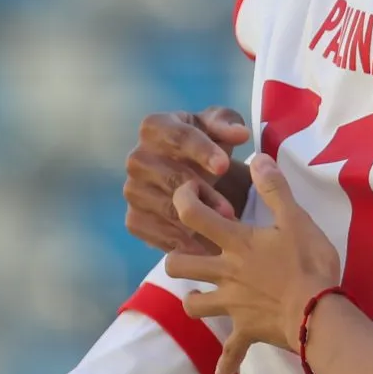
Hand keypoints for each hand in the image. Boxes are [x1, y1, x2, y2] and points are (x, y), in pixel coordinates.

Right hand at [125, 108, 252, 254]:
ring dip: (194, 223)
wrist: (197, 177)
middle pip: (168, 177)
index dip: (201, 151)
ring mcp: (133, 190)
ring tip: (222, 233)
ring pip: (162, 208)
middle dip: (201, 194)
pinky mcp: (134, 218)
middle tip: (228, 210)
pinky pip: (154, 233)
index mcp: (156, 127)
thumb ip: (228, 125)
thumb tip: (239, 133)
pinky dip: (179, 242)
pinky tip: (205, 248)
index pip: (176, 137)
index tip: (223, 166)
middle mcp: (137, 158)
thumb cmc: (210, 146)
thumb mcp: (221, 129)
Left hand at [166, 157, 343, 373]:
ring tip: (203, 296)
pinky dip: (227, 360)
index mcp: (236, 243)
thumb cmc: (310, 264)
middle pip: (179, 265)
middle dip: (177, 257)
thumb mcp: (297, 220)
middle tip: (191, 252)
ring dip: (194, 300)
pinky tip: (222, 371)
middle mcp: (224, 273)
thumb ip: (276, 190)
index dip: (183, 199)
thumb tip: (257, 158)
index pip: (194, 215)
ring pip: (194, 306)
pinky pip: (232, 351)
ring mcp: (232, 305)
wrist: (319, 314)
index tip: (187, 191)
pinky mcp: (246, 331)